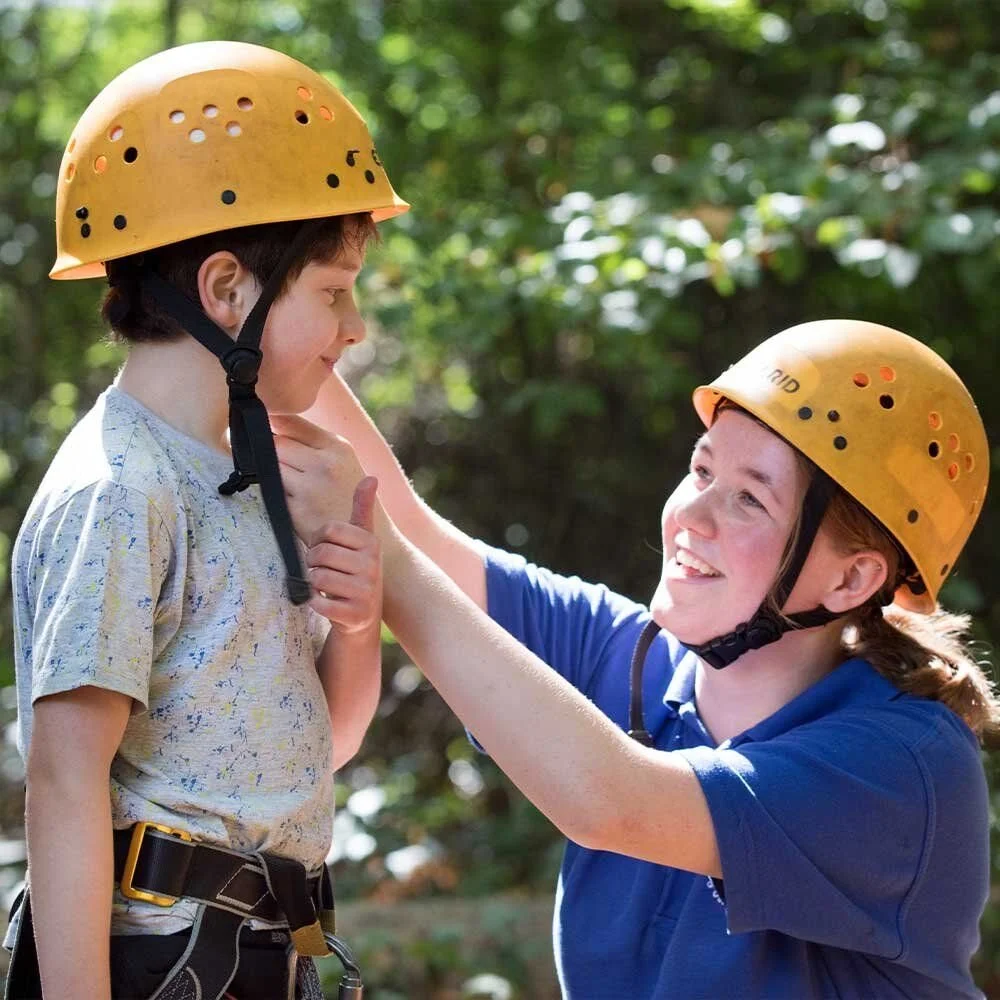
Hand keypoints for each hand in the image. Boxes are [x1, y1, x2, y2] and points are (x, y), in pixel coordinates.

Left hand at [272, 414, 370, 547]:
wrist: (359, 537)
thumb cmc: (347, 494)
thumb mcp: (343, 460)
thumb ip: (314, 443)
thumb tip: (274, 423)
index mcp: (337, 447)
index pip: (292, 422)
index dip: (273, 422)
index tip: (264, 424)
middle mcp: (324, 464)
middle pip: (276, 443)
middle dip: (266, 447)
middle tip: (262, 452)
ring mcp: (309, 487)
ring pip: (270, 466)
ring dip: (266, 468)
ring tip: (277, 474)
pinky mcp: (296, 509)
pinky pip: (271, 490)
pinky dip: (272, 489)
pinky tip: (283, 493)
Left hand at [305, 474, 381, 632]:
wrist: (363, 616)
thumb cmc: (356, 571)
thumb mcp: (362, 539)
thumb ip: (362, 508)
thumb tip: (371, 477)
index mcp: (371, 543)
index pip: (328, 530)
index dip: (318, 539)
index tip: (324, 548)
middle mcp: (372, 565)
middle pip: (320, 553)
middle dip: (313, 562)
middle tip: (321, 569)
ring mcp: (366, 591)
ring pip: (317, 577)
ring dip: (313, 583)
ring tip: (326, 585)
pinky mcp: (356, 614)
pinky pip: (318, 602)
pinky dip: (315, 603)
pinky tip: (326, 602)